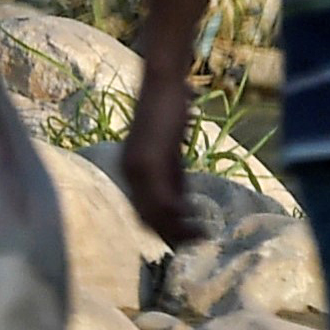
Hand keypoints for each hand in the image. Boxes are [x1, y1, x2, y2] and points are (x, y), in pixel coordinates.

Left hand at [118, 60, 207, 248]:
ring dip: (178, 229)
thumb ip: (173, 178)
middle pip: (145, 218)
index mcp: (130, 171)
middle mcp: (128, 173)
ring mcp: (136, 169)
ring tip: (201, 235)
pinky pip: (163, 199)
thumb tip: (182, 205)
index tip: (183, 239)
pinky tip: (197, 220)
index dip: (162, 229)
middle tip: (195, 242)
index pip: (142, 211)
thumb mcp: (171, 152)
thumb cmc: (169, 114)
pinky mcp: (149, 162)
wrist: (163, 87)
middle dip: (170, 234)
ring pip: (154, 213)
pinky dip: (180, 215)